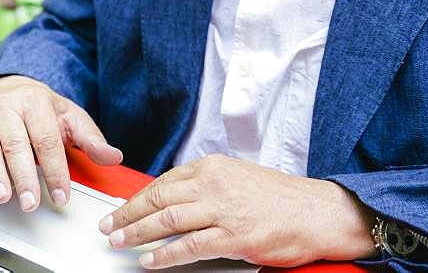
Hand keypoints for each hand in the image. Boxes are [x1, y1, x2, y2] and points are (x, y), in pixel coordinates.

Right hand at [0, 75, 122, 211]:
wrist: (9, 86)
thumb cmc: (40, 107)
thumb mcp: (70, 116)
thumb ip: (91, 139)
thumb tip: (113, 156)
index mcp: (35, 102)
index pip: (46, 140)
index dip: (55, 170)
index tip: (61, 195)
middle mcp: (7, 108)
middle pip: (15, 144)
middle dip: (23, 176)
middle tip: (31, 202)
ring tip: (3, 196)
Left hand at [98, 154, 375, 268]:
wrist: (318, 212)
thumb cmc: (282, 198)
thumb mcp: (238, 178)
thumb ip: (207, 185)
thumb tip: (175, 199)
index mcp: (212, 167)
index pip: (163, 182)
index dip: (138, 198)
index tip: (121, 209)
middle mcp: (214, 183)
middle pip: (158, 198)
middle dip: (128, 214)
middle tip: (108, 226)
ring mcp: (223, 209)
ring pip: (167, 220)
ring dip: (137, 233)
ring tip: (120, 242)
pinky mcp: (234, 236)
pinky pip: (189, 247)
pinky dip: (165, 255)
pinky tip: (150, 261)